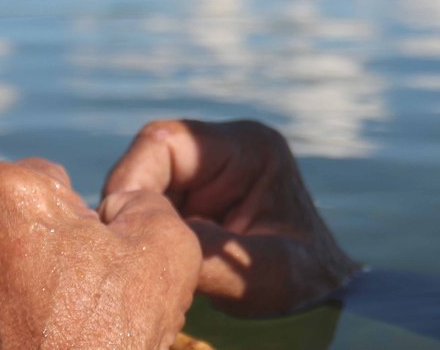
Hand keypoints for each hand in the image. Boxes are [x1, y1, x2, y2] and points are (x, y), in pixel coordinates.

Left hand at [0, 159, 200, 349]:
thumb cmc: (103, 337)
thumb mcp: (166, 250)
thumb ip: (147, 201)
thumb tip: (123, 205)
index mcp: (6, 190)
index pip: (55, 182)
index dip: (86, 223)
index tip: (97, 265)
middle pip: (16, 221)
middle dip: (46, 248)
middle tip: (78, 300)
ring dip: (18, 284)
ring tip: (51, 327)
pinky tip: (21, 343)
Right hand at [104, 119, 358, 316]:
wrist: (320, 298)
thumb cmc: (305, 282)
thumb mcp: (263, 273)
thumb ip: (210, 254)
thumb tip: (148, 239)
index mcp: (250, 148)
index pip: (167, 141)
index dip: (132, 178)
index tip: (118, 224)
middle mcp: (224, 151)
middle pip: (148, 162)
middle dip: (131, 205)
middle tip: (121, 252)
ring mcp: (208, 175)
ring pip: (143, 188)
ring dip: (135, 223)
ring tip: (139, 262)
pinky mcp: (195, 201)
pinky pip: (150, 209)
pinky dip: (143, 235)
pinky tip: (150, 265)